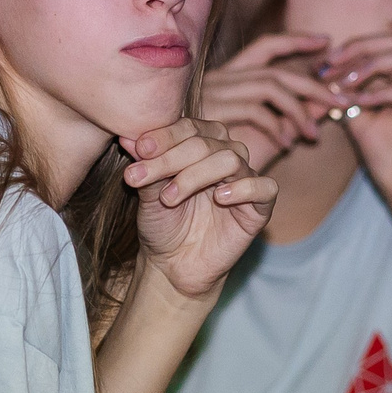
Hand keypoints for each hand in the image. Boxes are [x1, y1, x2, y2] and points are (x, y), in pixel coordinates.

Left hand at [121, 118, 275, 298]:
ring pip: (231, 160)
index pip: (189, 127)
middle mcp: (226, 155)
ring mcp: (245, 179)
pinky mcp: (260, 208)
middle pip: (206, 143)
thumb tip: (126, 135)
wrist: (172, 264)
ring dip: (195, 175)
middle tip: (141, 178)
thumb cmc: (161, 224)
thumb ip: (146, 165)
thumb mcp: (148, 194)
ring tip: (169, 197)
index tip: (139, 149)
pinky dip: (242, 189)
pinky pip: (265, 188)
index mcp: (201, 143)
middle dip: (170, 159)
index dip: (165, 135)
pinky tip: (219, 198)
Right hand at [198, 32, 344, 169]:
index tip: (326, 41)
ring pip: (270, 86)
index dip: (295, 40)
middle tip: (342, 101)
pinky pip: (254, 111)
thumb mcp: (254, 133)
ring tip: (313, 135)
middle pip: (276, 70)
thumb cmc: (213, 156)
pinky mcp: (210, 112)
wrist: (172, 171)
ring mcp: (213, 92)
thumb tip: (321, 106)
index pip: (265, 46)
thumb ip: (284, 117)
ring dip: (298, 110)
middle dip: (313, 84)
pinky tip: (286, 145)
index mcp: (226, 76)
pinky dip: (276, 126)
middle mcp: (219, 78)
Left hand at [325, 32, 391, 224]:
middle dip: (359, 49)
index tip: (323, 64)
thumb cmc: (390, 161)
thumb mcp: (361, 120)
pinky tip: (359, 103)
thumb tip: (323, 71)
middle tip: (329, 66)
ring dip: (368, 66)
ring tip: (341, 83)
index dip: (353, 48)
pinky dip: (382, 94)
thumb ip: (348, 94)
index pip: (387, 43)